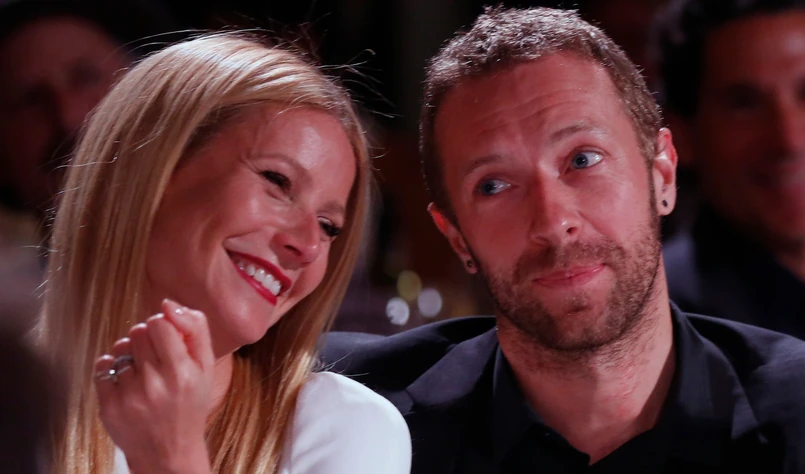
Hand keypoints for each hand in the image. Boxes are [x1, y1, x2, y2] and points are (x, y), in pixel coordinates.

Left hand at [95, 299, 214, 473]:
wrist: (169, 451)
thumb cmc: (190, 404)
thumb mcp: (206, 367)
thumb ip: (196, 329)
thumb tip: (168, 303)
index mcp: (184, 372)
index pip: (160, 323)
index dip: (162, 326)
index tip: (167, 340)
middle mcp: (156, 384)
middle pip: (138, 332)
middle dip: (146, 339)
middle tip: (155, 359)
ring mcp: (130, 396)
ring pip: (120, 348)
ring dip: (129, 354)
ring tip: (141, 372)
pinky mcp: (109, 406)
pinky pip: (102, 366)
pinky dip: (111, 369)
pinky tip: (126, 382)